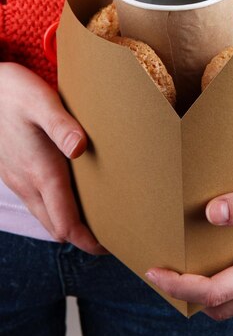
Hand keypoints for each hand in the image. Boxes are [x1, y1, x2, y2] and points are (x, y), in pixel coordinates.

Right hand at [0, 62, 106, 254]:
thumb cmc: (14, 92)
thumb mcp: (41, 101)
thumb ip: (61, 126)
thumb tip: (80, 148)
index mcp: (40, 171)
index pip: (66, 224)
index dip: (90, 240)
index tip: (114, 243)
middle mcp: (28, 183)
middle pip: (58, 227)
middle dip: (84, 237)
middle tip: (115, 231)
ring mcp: (19, 180)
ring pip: (47, 216)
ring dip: (71, 222)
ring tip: (101, 214)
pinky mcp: (15, 172)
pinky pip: (38, 201)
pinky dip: (58, 207)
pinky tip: (76, 190)